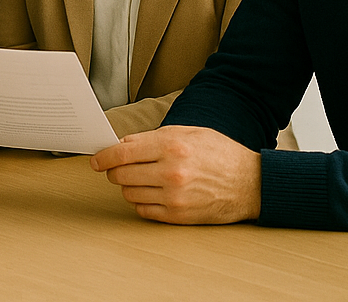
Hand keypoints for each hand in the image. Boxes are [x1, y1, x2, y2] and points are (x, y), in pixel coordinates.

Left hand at [89, 125, 261, 223]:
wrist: (251, 183)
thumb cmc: (220, 154)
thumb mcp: (188, 132)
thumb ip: (153, 137)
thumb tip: (123, 144)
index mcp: (171, 146)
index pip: (122, 152)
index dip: (103, 157)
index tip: (96, 159)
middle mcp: (170, 172)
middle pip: (120, 174)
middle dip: (113, 171)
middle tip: (117, 169)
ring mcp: (174, 196)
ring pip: (129, 193)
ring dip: (128, 187)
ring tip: (141, 179)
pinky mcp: (178, 216)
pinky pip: (143, 211)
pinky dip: (141, 202)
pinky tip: (151, 193)